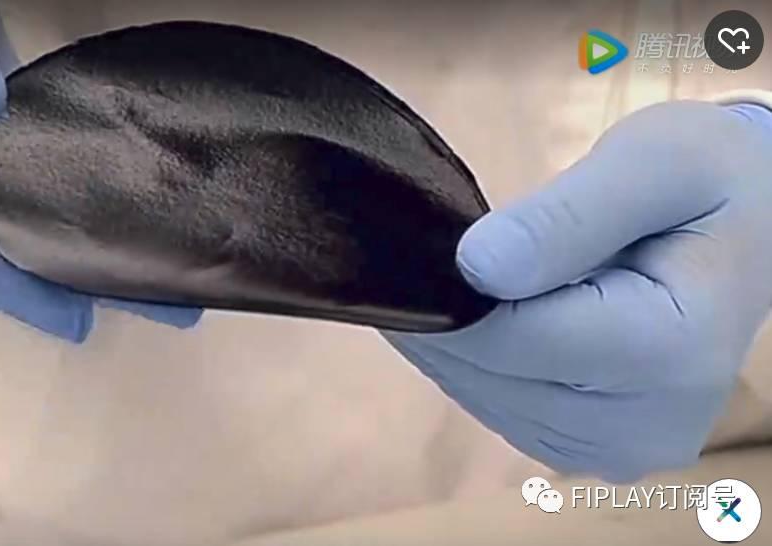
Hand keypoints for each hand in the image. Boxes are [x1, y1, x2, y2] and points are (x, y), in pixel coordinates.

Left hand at [385, 100, 771, 481]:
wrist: (755, 226)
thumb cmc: (707, 180)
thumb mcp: (654, 161)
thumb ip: (564, 215)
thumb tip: (474, 267)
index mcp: (669, 351)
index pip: (507, 339)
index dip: (446, 295)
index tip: (418, 244)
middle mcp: (647, 425)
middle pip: (488, 375)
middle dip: (446, 314)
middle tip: (433, 250)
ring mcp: (620, 450)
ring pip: (482, 397)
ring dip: (454, 340)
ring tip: (464, 278)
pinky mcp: (594, 452)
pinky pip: (499, 409)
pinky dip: (477, 362)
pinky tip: (487, 315)